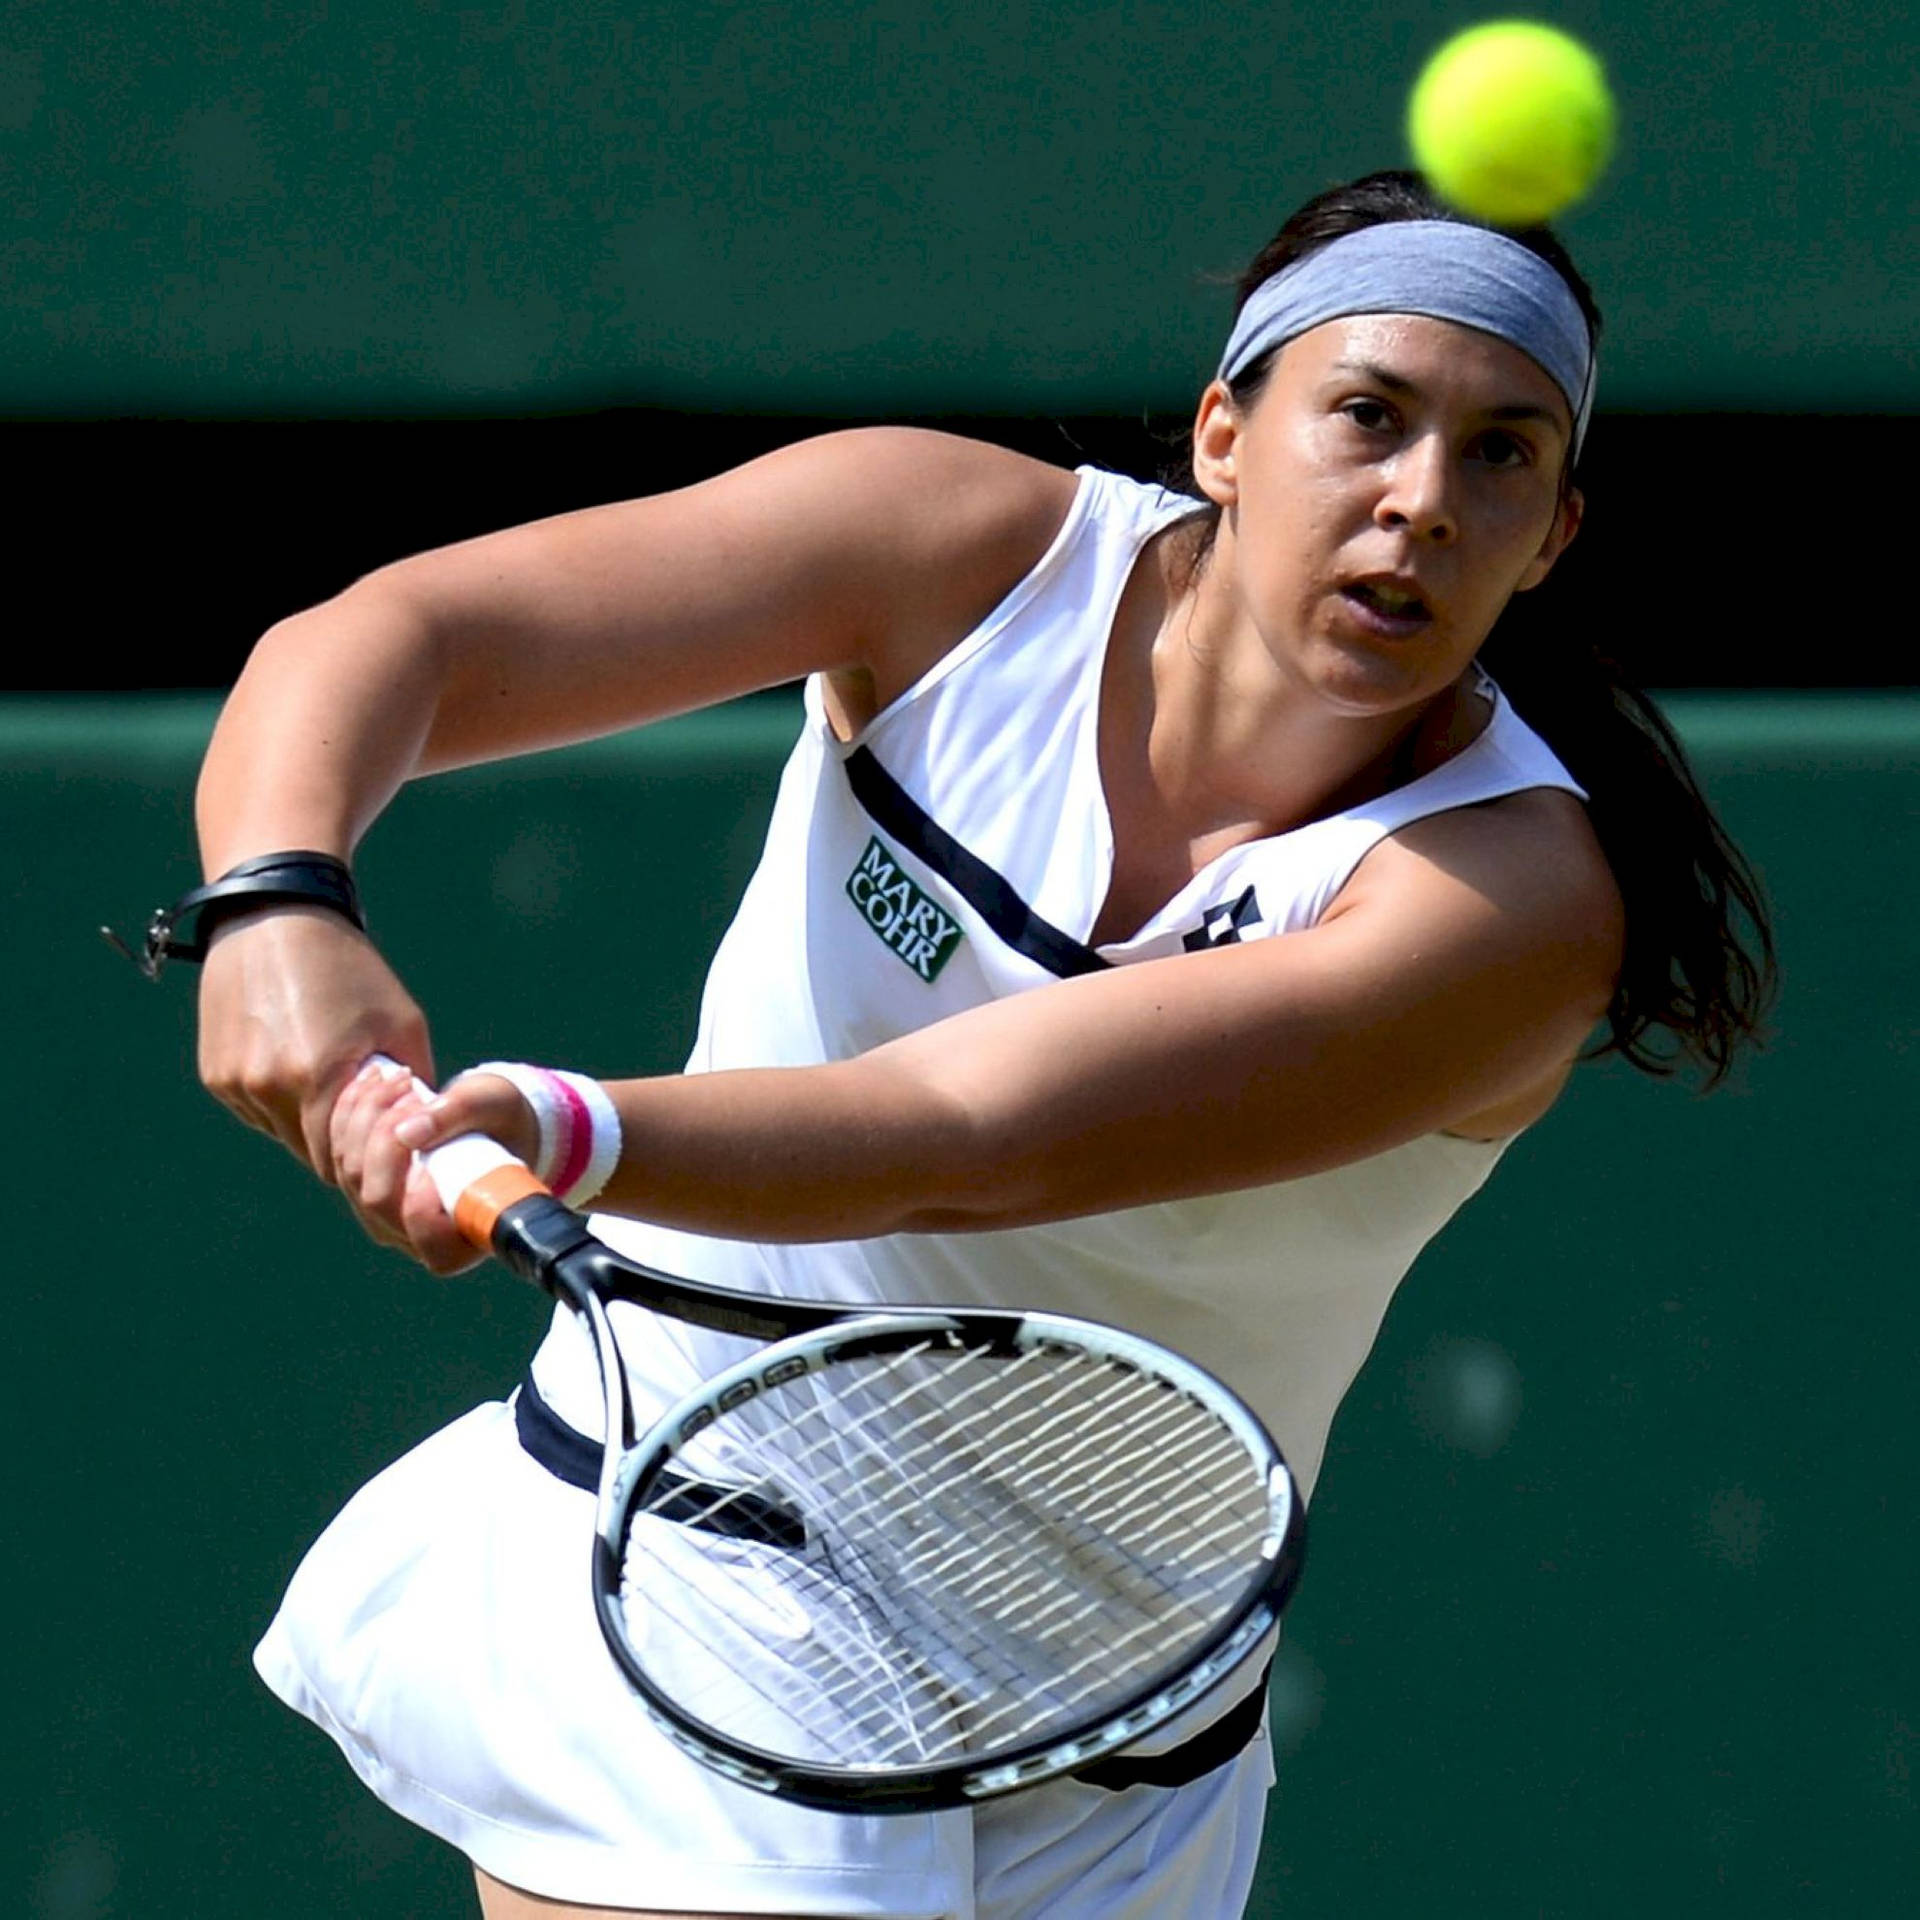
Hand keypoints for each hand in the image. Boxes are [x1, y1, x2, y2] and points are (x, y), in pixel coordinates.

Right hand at [196, 906, 433, 1180]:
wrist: (275, 915)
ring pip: (279, 1131)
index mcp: (315, 1077)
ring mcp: (234, 1081)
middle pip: (307, 1152)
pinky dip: (277, 1099)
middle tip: (361, 1112)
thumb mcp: (402, 1021)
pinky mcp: (214, 1072)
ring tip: (327, 1073)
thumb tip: (425, 1128)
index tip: (383, 1141)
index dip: (364, 1157)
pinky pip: (253, 1108)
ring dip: (305, 1121)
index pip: (339, 1161)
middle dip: (338, 1142)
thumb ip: (416, 1084)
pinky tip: (295, 1058)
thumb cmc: (350, 967)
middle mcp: (266, 1086)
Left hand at [329, 1060, 540, 1274]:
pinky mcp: (360, 1188)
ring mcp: (383, 1215)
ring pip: (349, 1174)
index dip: (422, 1197)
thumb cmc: (504, 1121)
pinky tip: (371, 1082)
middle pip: (377, 1198)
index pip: (426, 1235)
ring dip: (365, 1116)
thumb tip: (406, 1132)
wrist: (492, 1120)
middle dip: (386, 1136)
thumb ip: (459, 1114)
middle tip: (414, 1090)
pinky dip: (349, 1113)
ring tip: (397, 1079)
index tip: (441, 1149)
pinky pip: (337, 1156)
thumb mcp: (496, 1105)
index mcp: (464, 1234)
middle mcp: (417, 1236)